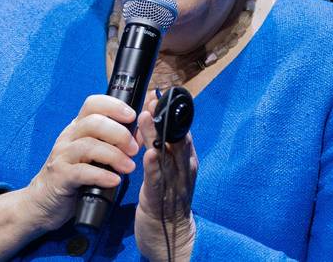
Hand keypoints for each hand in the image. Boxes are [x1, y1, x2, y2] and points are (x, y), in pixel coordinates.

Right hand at [22, 94, 140, 231]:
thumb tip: (140, 133)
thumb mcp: (94, 154)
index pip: (93, 104)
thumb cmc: (73, 174)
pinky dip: (101, 175)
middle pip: (94, 122)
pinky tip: (114, 180)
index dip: (114, 105)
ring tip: (129, 167)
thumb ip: (115, 142)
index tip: (132, 115)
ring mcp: (62, 156)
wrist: (43, 200)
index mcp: (78, 127)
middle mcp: (68, 137)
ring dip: (114, 155)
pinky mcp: (60, 176)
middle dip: (119, 133)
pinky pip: (81, 172)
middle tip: (134, 149)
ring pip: (88, 146)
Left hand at [133, 96, 198, 261]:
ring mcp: (175, 184)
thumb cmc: (167, 200)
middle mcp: (184, 169)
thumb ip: (163, 147)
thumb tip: (154, 120)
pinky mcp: (162, 199)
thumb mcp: (170, 170)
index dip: (168, 113)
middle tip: (153, 98)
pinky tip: (150, 155)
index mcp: (186, 160)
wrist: (170, 237)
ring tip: (146, 118)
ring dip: (156, 136)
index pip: (179, 130)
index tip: (157, 94)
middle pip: (175, 138)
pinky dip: (155, 167)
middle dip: (164, 118)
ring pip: (166, 155)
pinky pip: (159, 181)